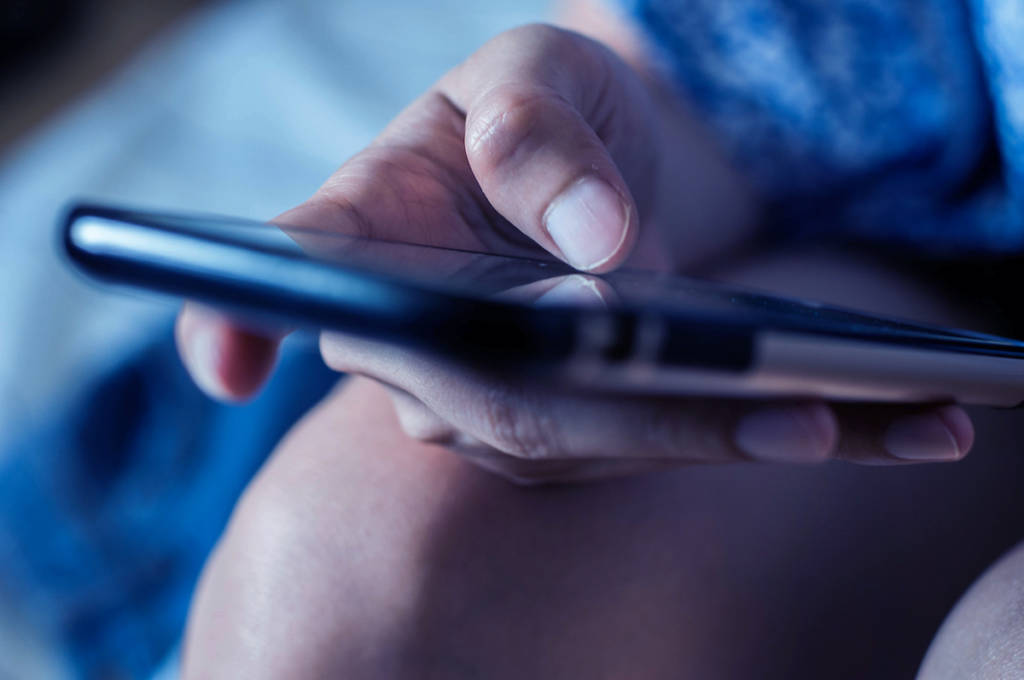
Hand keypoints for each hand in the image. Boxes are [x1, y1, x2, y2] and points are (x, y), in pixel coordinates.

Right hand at [175, 24, 973, 482]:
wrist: (593, 167)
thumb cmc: (548, 110)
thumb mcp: (539, 75)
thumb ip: (541, 134)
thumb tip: (592, 242)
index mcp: (372, 230)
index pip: (291, 278)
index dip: (237, 323)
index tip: (223, 362)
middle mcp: (416, 338)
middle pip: (495, 399)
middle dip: (635, 415)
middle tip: (788, 412)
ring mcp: (487, 397)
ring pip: (587, 446)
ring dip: (728, 438)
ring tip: (871, 420)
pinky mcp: (567, 428)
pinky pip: (649, 448)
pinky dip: (762, 436)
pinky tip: (884, 427)